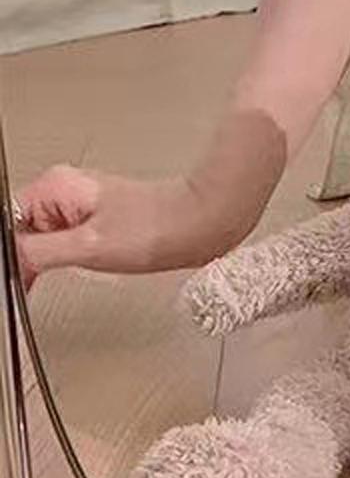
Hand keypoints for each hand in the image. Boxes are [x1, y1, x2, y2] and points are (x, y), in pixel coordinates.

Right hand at [13, 166, 235, 288]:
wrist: (202, 224)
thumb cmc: (158, 228)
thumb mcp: (87, 247)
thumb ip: (35, 252)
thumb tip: (9, 257)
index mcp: (55, 188)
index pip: (6, 223)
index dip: (7, 256)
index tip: (11, 281)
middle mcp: (64, 191)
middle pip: (17, 232)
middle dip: (16, 262)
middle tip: (21, 289)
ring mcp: (79, 206)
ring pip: (35, 240)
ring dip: (31, 265)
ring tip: (35, 287)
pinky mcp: (94, 223)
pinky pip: (57, 244)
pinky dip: (50, 263)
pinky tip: (54, 278)